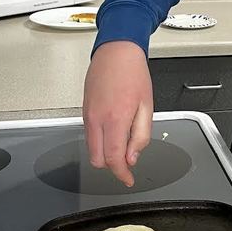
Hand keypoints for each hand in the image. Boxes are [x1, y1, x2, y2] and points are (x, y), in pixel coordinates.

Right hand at [82, 41, 152, 187]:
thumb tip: (132, 157)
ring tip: (123, 145)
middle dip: (112, 166)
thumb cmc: (133, 73)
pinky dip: (99, 141)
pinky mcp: (84, 110)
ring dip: (105, 154)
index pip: (113, 158)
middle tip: (127, 162)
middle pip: (97, 159)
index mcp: (116, 118)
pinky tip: (113, 133)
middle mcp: (97, 119)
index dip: (121, 174)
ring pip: (91, 148)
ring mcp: (88, 115)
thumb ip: (141, 135)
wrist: (116, 51)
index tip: (128, 179)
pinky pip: (89, 135)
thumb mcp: (147, 106)